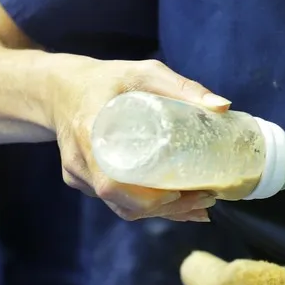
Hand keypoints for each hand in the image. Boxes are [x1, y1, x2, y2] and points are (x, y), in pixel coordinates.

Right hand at [48, 57, 231, 222]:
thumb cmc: (106, 78)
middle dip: (166, 209)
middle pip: (121, 202)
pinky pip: (116, 200)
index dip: (144, 197)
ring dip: (160, 212)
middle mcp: (81, 162)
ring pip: (120, 207)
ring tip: (200, 205)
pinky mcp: (83, 181)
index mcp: (89, 134)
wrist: (62, 89)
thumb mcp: (144, 73)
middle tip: (206, 200)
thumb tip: (222, 106)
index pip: (111, 183)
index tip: (177, 193)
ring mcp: (79, 175)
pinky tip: (177, 203)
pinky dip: (147, 205)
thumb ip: (181, 87)